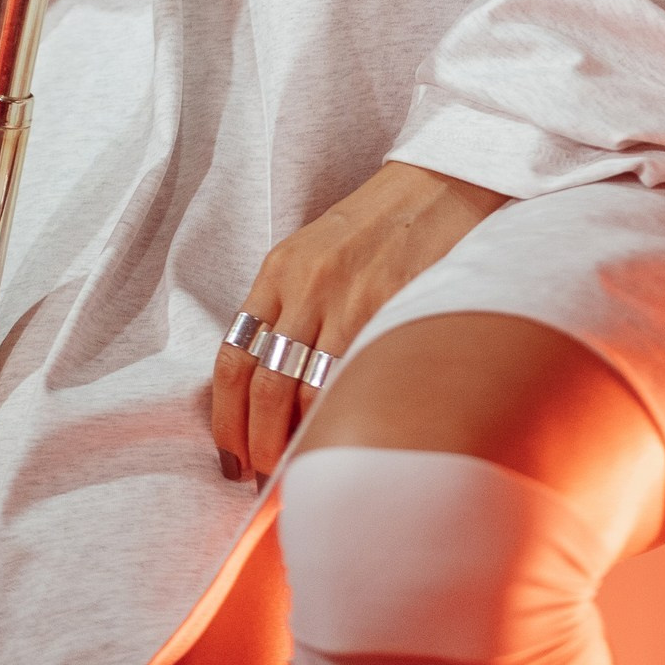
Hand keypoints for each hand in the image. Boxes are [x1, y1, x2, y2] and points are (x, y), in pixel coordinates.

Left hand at [210, 162, 508, 481]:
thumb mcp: (317, 256)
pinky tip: (343, 443)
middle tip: (262, 480)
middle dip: (256, 445)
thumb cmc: (379, 228)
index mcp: (279, 270)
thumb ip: (291, 310)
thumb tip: (271, 392)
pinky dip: (340, 420)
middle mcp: (303, 284)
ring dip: (295, 444)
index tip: (230, 456)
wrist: (439, 184)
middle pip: (262, 387)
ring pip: (303, 394)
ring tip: (300, 475)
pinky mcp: (387, 308)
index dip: (226, 418)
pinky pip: (352, 380)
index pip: (232, 358)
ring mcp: (346, 298)